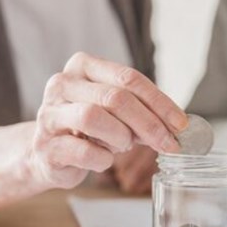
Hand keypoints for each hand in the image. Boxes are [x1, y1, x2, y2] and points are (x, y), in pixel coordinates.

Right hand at [27, 52, 186, 190]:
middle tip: (169, 144)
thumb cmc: (89, 129)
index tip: (181, 124)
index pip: (129, 78)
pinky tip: (103, 160)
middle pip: (115, 97)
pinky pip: (82, 151)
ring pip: (93, 117)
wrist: (48, 154)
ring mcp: (50, 114)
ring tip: (123, 145)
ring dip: (120, 136)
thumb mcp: (116, 112)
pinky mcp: (45, 146)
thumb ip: (142, 112)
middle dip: (149, 123)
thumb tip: (178, 127)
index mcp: (83, 66)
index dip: (160, 102)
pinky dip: (102, 159)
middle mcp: (63, 84)